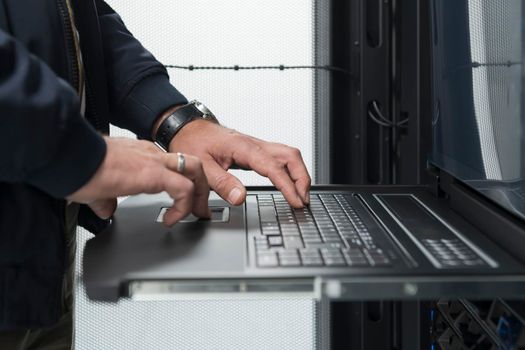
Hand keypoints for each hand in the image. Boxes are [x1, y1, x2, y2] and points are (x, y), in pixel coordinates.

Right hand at [67, 137, 210, 225]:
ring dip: (199, 196)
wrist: (70, 157)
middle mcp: (152, 155)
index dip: (181, 184)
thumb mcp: (96, 186)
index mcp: (141, 155)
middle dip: (202, 188)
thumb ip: (105, 198)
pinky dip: (183, 207)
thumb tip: (107, 210)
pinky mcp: (153, 174)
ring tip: (194, 215)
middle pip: (192, 163)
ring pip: (195, 170)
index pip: (173, 165)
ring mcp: (155, 162)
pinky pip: (183, 189)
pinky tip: (170, 220)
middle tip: (200, 209)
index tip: (180, 203)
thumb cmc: (78, 167)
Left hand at [169, 120, 310, 207]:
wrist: (188, 128)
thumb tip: (240, 198)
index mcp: (244, 148)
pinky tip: (290, 183)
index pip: (274, 167)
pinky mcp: (256, 150)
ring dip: (299, 173)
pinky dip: (291, 170)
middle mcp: (255, 144)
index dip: (288, 185)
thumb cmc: (194, 143)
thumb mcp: (202, 167)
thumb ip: (221, 183)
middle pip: (291, 156)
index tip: (296, 201)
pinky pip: (281, 157)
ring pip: (289, 155)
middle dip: (302, 178)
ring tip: (300, 195)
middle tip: (303, 200)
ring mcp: (257, 146)